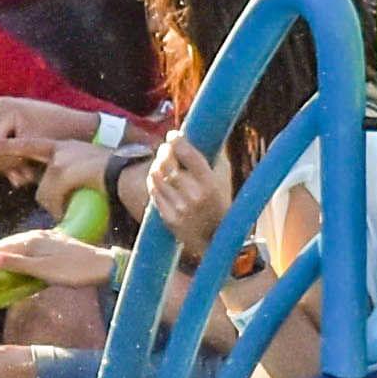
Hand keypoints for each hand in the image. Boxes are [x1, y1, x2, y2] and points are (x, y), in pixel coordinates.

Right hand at [0, 99, 108, 183]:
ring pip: (1, 148)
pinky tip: (30, 167)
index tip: (21, 175)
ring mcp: (8, 113)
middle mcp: (2, 107)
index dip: (4, 162)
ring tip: (29, 176)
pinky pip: (9, 143)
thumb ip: (6, 159)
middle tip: (25, 179)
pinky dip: (19, 157)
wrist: (84, 128)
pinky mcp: (16, 121)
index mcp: (4, 108)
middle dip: (10, 164)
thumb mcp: (30, 147)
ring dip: (14, 164)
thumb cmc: (59, 133)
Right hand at [0, 226, 122, 290]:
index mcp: (30, 241)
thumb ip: (17, 264)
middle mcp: (36, 235)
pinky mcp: (55, 241)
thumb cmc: (73, 271)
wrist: (102, 266)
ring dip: (9, 257)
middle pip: (6, 244)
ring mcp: (46, 237)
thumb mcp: (42, 271)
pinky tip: (26, 265)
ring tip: (5, 274)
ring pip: (18, 244)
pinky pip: (30, 246)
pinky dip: (22, 255)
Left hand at [138, 136, 231, 256]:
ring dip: (157, 165)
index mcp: (210, 184)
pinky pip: (154, 192)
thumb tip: (200, 136)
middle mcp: (193, 196)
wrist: (217, 242)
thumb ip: (212, 160)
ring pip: (157, 176)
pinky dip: (154, 180)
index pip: (188, 154)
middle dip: (165, 151)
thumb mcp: (223, 181)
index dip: (177, 141)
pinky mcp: (169, 218)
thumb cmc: (221, 206)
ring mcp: (179, 208)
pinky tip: (158, 177)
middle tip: (166, 148)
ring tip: (161, 162)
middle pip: (168, 164)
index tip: (174, 135)